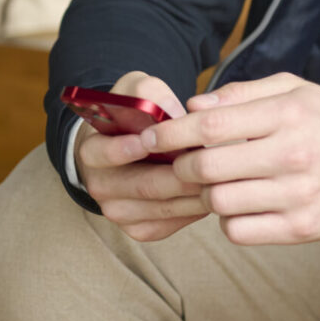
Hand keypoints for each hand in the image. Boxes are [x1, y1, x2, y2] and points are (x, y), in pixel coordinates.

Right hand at [75, 71, 207, 241]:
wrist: (130, 147)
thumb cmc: (136, 115)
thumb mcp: (136, 92)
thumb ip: (149, 94)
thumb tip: (172, 111)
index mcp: (93, 151)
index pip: (103, 154)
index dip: (124, 149)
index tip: (148, 140)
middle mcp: (101, 186)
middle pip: (146, 185)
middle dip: (183, 173)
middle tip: (214, 159)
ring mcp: (120, 212)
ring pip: (165, 207)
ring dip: (198, 191)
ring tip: (226, 172)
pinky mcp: (141, 229)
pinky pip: (175, 222)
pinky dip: (198, 207)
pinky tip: (217, 189)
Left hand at [149, 72, 319, 245]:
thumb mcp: (296, 90)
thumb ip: (243, 94)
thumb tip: (193, 107)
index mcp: (290, 114)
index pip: (210, 126)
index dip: (170, 133)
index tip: (149, 137)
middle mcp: (295, 154)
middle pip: (208, 167)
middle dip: (182, 166)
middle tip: (182, 163)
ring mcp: (299, 194)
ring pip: (219, 202)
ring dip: (206, 194)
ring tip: (216, 183)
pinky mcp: (303, 227)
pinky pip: (239, 231)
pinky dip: (230, 219)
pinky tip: (242, 203)